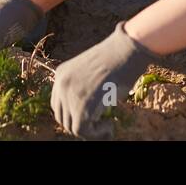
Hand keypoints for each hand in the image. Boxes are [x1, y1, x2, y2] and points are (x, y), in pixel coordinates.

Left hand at [50, 21, 161, 139]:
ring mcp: (70, 94)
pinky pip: (82, 130)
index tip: (92, 118)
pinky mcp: (82, 105)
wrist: (127, 50)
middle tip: (101, 125)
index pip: (58, 105)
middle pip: (62, 117)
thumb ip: (84, 89)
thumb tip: (88, 115)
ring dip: (90, 132)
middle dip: (81, 125)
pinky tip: (110, 125)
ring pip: (72, 127)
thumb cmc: (117, 60)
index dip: (74, 115)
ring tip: (108, 125)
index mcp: (61, 74)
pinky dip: (97, 134)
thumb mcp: (94, 73)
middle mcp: (61, 84)